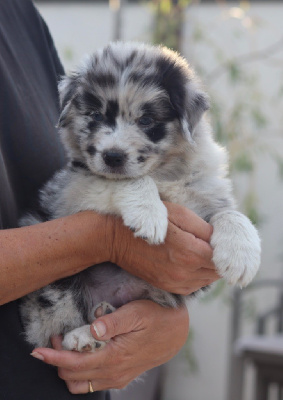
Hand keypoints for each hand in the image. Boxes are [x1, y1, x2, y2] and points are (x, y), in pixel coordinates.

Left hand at [31, 300, 188, 393]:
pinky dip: (80, 373)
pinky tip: (83, 354)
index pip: (74, 363)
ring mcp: (117, 377)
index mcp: (114, 356)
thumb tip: (93, 327)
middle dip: (57, 359)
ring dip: (67, 368)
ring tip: (67, 347)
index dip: (52, 357)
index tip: (37, 350)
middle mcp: (113, 372)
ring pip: (80, 385)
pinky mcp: (121, 377)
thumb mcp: (137, 312)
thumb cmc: (156, 318)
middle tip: (56, 338)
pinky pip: (92, 384)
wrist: (176, 333)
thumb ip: (114, 321)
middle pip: (72, 376)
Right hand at [111, 202, 218, 294]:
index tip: (221, 239)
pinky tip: (191, 263)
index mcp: (190, 252)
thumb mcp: (179, 214)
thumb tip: (221, 239)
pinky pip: (194, 287)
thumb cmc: (149, 220)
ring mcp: (176, 283)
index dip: (225, 248)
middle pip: (217, 271)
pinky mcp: (168, 287)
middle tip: (212, 245)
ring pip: (207, 281)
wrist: (117, 239)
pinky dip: (198, 277)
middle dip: (220, 259)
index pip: (223, 257)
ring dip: (209, 268)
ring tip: (202, 253)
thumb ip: (203, 228)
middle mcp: (185, 272)